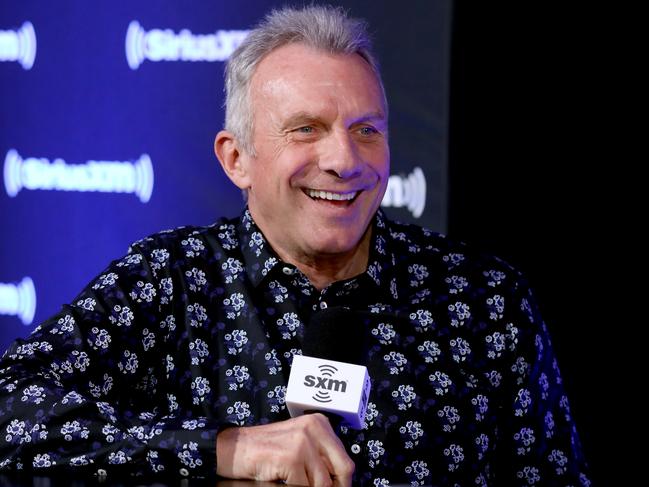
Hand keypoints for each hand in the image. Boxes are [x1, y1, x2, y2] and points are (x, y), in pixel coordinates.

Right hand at [216, 414, 354, 485]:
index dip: (342, 481)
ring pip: (323, 483)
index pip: (345, 459)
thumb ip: (319, 456)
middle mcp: (314, 428)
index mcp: (319, 423)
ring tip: (296, 483)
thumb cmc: (266, 450)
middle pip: (343, 469)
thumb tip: (340, 481)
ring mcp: (302, 442)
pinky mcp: (291, 457)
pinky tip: (283, 482)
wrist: (234, 448)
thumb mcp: (298, 444)